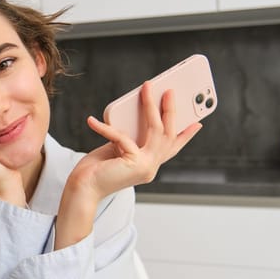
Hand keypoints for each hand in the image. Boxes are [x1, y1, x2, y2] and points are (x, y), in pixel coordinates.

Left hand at [54, 82, 201, 249]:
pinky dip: (106, 127)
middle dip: (170, 111)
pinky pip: (123, 137)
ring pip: (156, 130)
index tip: (197, 123)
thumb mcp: (116, 149)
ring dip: (151, 106)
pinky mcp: (134, 163)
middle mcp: (150, 168)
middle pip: (168, 135)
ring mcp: (145, 167)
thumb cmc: (95, 170)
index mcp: (148, 165)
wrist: (82, 190)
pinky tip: (92, 121)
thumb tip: (134, 115)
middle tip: (169, 91)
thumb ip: (129, 137)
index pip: (171, 149)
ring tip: (146, 89)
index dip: (186, 136)